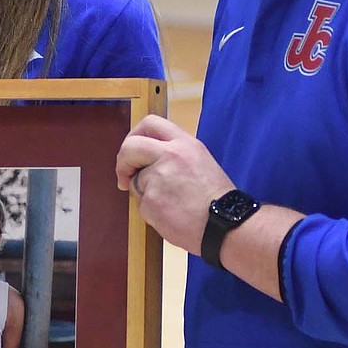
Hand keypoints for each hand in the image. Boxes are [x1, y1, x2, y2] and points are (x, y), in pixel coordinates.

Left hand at [116, 115, 232, 253]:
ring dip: (145, 193)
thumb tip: (148, 160)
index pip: (150, 123)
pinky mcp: (150, 201)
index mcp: (184, 144)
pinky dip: (151, 211)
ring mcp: (157, 178)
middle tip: (125, 176)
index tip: (132, 150)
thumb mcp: (200, 162)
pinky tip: (171, 215)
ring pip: (135, 182)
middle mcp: (169, 155)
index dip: (134, 136)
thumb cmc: (217, 199)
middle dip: (122, 162)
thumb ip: (174, 155)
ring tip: (172, 204)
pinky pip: (141, 204)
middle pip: (130, 147)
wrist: (225, 224)